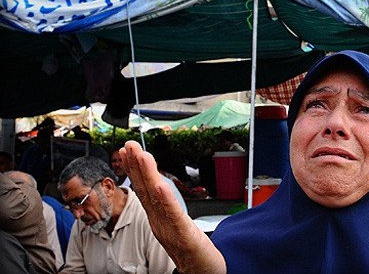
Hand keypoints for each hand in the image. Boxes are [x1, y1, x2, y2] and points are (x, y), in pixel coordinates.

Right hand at [120, 141, 225, 273]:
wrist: (202, 272)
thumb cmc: (191, 250)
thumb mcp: (175, 225)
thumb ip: (166, 208)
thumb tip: (158, 188)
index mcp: (159, 216)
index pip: (144, 188)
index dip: (135, 168)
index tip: (128, 150)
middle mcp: (160, 220)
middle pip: (146, 189)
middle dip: (136, 166)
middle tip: (129, 146)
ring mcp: (170, 227)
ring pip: (156, 199)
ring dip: (148, 175)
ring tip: (141, 155)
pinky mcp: (183, 235)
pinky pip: (173, 215)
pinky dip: (166, 200)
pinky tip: (160, 185)